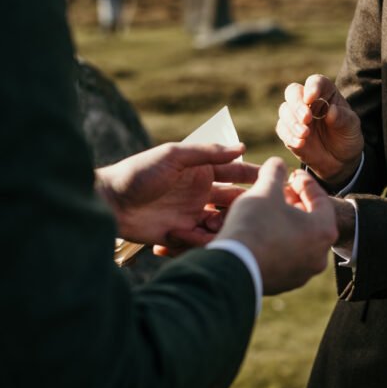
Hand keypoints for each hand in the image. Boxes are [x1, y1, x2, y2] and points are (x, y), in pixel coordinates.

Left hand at [95, 142, 258, 247]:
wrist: (108, 202)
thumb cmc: (138, 172)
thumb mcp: (173, 156)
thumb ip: (208, 152)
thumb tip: (242, 147)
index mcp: (201, 170)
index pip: (236, 172)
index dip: (256, 176)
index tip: (278, 179)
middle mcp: (201, 192)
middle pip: (235, 200)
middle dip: (247, 206)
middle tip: (260, 211)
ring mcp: (192, 214)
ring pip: (222, 222)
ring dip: (227, 224)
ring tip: (227, 226)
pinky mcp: (181, 235)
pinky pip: (204, 240)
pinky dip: (206, 240)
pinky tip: (202, 237)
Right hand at [218, 158, 337, 294]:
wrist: (231, 266)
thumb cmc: (254, 225)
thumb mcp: (265, 189)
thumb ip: (275, 171)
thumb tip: (277, 163)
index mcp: (323, 230)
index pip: (320, 199)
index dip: (305, 182)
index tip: (292, 174)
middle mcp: (319, 256)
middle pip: (312, 221)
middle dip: (297, 203)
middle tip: (282, 191)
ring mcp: (302, 273)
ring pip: (299, 240)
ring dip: (287, 223)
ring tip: (270, 210)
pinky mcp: (284, 283)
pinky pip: (285, 256)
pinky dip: (278, 241)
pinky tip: (261, 231)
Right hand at [276, 74, 363, 186]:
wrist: (340, 159)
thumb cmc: (347, 136)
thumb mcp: (351, 127)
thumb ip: (343, 118)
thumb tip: (331, 110)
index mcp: (325, 93)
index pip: (315, 82)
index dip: (312, 87)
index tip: (311, 97)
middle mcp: (308, 101)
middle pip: (293, 92)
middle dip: (297, 104)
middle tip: (306, 118)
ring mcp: (296, 116)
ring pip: (284, 110)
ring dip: (292, 122)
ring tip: (305, 134)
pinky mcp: (289, 132)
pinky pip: (282, 129)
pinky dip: (289, 136)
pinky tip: (300, 143)